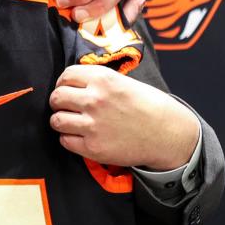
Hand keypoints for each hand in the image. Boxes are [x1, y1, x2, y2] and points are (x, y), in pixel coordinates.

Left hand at [48, 65, 198, 170]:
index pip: (66, 76)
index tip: (67, 89)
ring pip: (56, 120)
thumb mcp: (124, 82)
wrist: (167, 134)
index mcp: (103, 79)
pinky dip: (69, 139)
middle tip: (66, 107)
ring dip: (61, 121)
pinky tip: (80, 136)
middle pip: (56, 97)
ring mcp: (92, 125)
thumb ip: (97, 80)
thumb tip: (72, 82)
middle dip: (58, 102)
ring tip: (71, 122)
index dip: (64, 83)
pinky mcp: (93, 147)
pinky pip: (65, 141)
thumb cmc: (147, 106)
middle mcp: (95, 100)